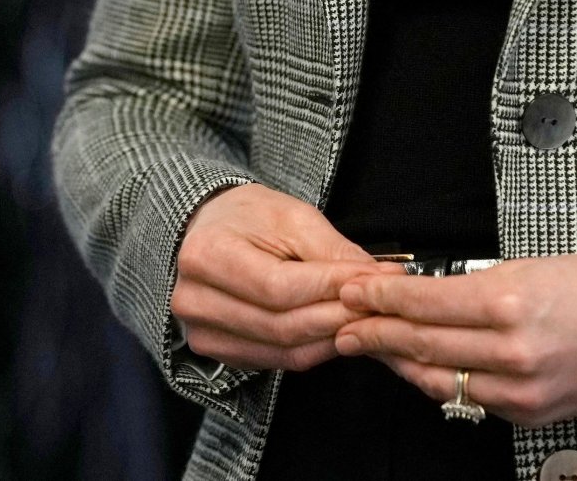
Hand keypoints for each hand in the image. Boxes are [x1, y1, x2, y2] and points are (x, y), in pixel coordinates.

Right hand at [171, 183, 376, 372]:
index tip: (375, 281)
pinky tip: (338, 331)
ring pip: (282, 350)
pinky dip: (313, 348)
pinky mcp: (217, 351)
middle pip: (281, 324)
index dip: (331, 288)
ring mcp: (202, 333)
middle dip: (339, 316)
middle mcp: (195, 301)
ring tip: (367, 318)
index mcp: (207, 255)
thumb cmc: (251, 216)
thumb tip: (375, 278)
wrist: (208, 229)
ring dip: (332, 337)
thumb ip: (330, 250)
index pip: (279, 287)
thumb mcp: (292, 215)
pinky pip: (275, 360)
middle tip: (380, 303)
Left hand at [334, 250, 576, 426]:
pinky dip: (442, 381)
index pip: (425, 301)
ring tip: (371, 345)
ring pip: (439, 379)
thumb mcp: (535, 265)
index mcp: (511, 301)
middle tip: (344, 322)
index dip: (382, 296)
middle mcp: (511, 350)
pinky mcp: (529, 413)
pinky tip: (422, 367)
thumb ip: (480, 285)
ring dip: (400, 361)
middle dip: (376, 332)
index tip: (354, 289)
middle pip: (423, 344)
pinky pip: (471, 398)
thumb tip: (430, 294)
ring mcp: (520, 389)